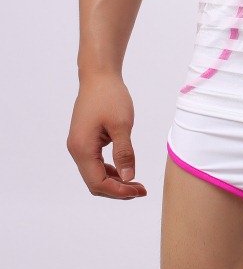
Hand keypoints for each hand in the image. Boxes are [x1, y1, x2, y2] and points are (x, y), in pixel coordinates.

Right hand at [67, 73, 146, 199]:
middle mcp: (76, 150)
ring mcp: (79, 145)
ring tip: (136, 184)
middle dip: (117, 190)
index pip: (98, 183)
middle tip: (141, 190)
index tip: (139, 190)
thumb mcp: (122, 125)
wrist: (98, 76)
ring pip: (94, 175)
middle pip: (94, 183)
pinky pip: (94, 164)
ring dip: (114, 182)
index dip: (119, 191)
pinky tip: (124, 170)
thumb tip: (128, 179)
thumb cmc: (110, 96)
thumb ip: (124, 153)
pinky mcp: (84, 141)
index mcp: (83, 148)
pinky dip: (109, 171)